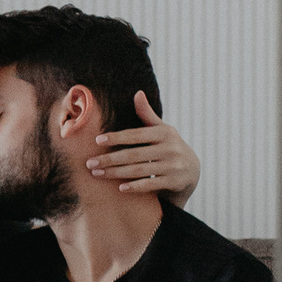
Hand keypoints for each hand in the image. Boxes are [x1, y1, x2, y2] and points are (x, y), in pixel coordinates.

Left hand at [84, 91, 200, 201]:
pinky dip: (135, 187)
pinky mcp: (174, 182)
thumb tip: (138, 93)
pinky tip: (119, 189)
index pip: (136, 134)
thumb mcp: (161, 130)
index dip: (117, 137)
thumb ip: (147, 114)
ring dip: (116, 173)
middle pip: (134, 154)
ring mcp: (173, 166)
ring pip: (139, 170)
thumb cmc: (168, 146)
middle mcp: (170, 148)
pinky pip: (151, 184)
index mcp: (164, 133)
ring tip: (97, 174)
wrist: (192, 170)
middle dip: (110, 159)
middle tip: (90, 163)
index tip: (97, 141)